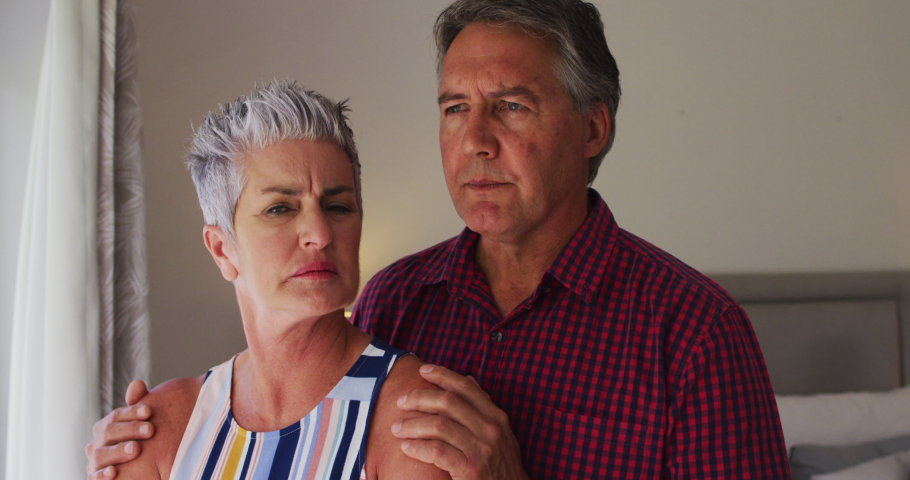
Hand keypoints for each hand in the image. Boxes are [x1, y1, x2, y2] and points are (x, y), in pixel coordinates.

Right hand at [85, 380, 152, 478]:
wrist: (137, 469)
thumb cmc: (141, 443)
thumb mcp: (142, 424)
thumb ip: (138, 405)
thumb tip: (137, 384)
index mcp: (107, 426)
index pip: (116, 416)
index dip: (132, 412)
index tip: (149, 411)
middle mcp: (97, 443)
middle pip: (109, 432)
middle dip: (130, 429)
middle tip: (150, 430)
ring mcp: (95, 462)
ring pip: (101, 454)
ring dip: (118, 451)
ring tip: (137, 449)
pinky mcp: (95, 478)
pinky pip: (94, 477)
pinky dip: (102, 475)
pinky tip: (114, 472)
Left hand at [392, 364, 529, 479]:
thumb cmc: (500, 465)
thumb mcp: (500, 432)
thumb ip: (482, 407)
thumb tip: (467, 378)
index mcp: (496, 416)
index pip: (466, 387)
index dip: (443, 375)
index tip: (422, 370)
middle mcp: (490, 429)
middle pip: (448, 402)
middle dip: (419, 398)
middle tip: (400, 402)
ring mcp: (482, 449)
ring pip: (438, 425)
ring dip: (412, 425)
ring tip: (396, 428)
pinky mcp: (470, 469)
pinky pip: (437, 451)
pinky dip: (418, 447)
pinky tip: (406, 447)